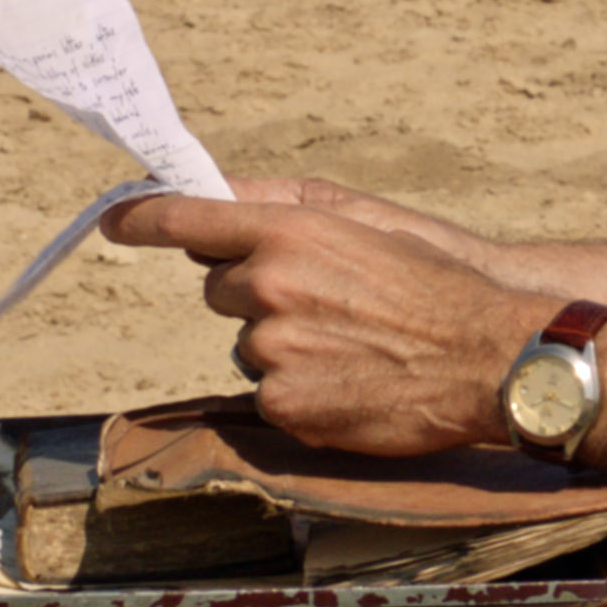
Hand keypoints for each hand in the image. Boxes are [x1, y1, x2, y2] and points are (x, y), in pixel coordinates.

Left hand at [100, 194, 536, 456]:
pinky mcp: (282, 404)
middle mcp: (268, 286)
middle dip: (255, 292)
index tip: (117, 218)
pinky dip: (300, 389)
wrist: (488, 359)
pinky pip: (268, 390)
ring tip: (350, 344)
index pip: (187, 218)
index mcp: (289, 231)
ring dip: (282, 344)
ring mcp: (271, 349)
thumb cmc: (436, 284)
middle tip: (323, 301)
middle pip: (218, 287)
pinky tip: (350, 381)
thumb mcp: (366, 224)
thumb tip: (218, 201)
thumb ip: (284, 208)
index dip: (143, 217)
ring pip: (246, 342)